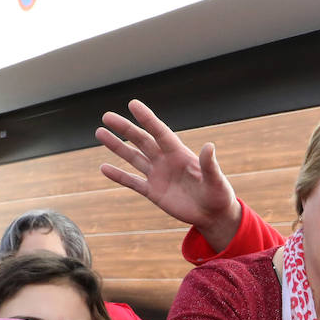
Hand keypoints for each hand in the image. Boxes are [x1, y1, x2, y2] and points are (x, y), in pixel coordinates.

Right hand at [96, 99, 242, 249]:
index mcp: (180, 154)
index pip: (160, 133)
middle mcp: (166, 161)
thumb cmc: (219, 195)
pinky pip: (132, 182)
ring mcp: (158, 175)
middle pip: (142, 141)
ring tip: (100, 132)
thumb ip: (209, 165)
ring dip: (117, 146)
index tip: (133, 104)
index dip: (147, 119)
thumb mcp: (216, 180)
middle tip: (107, 116)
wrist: (213, 214)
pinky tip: (103, 168)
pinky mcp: (153, 192)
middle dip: (125, 129)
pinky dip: (118, 175)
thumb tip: (209, 146)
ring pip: (133, 157)